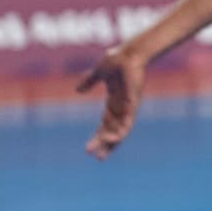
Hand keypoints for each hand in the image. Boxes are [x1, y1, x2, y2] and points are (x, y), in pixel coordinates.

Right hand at [76, 45, 146, 159]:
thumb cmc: (118, 59)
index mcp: (113, 101)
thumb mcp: (99, 73)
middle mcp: (122, 106)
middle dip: (105, 144)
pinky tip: (115, 140)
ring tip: (102, 155)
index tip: (89, 149)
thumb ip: (89, 81)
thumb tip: (78, 89)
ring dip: (111, 142)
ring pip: (121, 129)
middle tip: (98, 158)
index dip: (99, 136)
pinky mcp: (133, 101)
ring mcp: (129, 104)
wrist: (129, 52)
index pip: (105, 124)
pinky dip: (122, 130)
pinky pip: (128, 119)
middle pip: (113, 130)